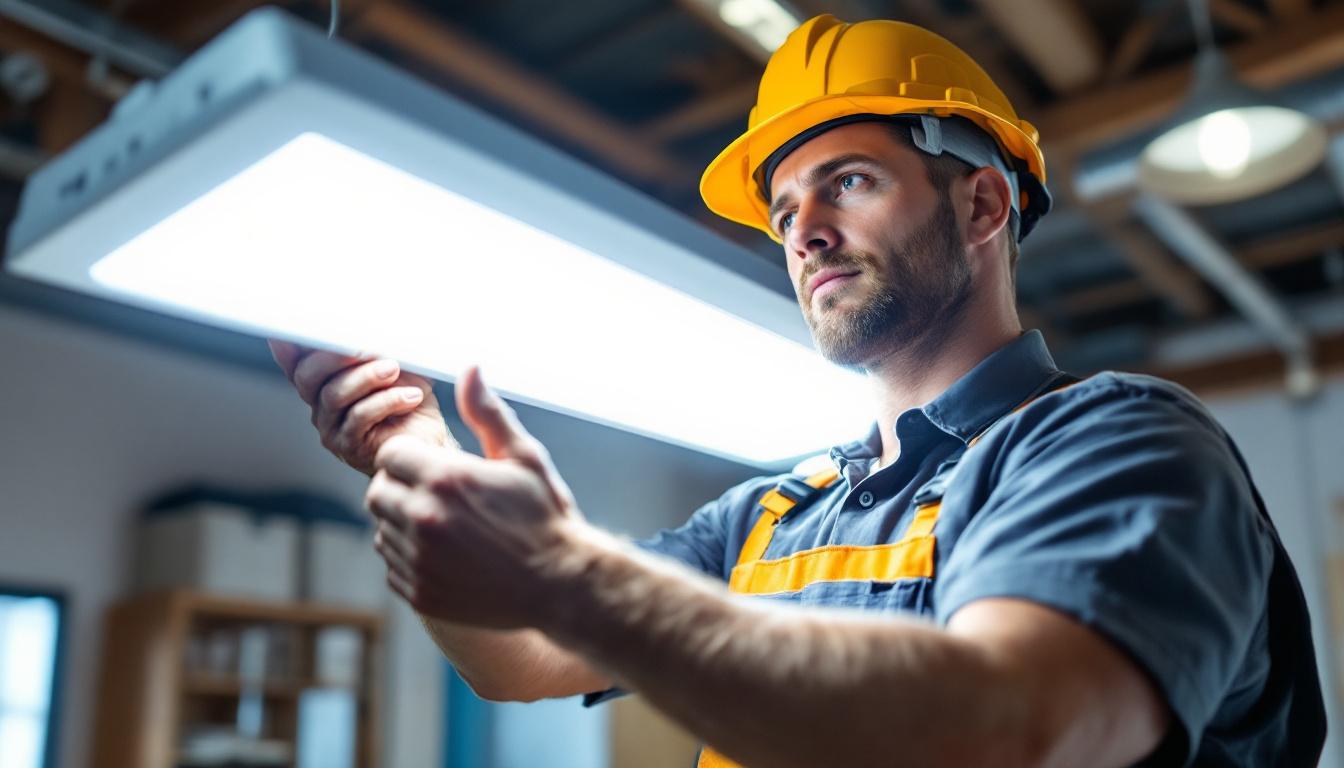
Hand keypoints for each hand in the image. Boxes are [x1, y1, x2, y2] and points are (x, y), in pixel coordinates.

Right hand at [268, 340, 451, 475]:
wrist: (429, 439)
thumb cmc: (410, 399)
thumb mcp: (395, 364)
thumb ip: (374, 347)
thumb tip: (369, 322)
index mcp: (325, 382)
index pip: (296, 362)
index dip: (287, 346)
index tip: (286, 329)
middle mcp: (320, 405)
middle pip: (307, 376)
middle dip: (334, 356)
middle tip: (365, 346)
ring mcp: (332, 427)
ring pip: (334, 395)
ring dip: (366, 377)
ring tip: (393, 368)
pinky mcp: (350, 446)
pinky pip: (360, 417)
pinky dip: (387, 401)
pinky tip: (411, 396)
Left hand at [365, 366, 588, 628]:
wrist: (560, 585)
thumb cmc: (545, 516)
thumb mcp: (523, 457)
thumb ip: (488, 413)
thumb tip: (470, 369)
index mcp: (444, 478)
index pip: (390, 454)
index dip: (413, 458)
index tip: (438, 467)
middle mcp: (423, 519)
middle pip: (377, 492)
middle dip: (402, 488)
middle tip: (439, 496)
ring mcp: (419, 561)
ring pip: (382, 531)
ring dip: (405, 525)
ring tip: (447, 527)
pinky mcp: (420, 594)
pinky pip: (392, 568)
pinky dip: (411, 561)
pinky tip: (447, 556)